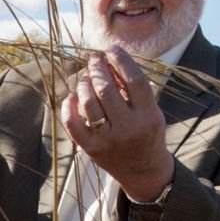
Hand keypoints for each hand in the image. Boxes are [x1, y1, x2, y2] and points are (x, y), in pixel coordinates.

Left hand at [60, 46, 173, 200]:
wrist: (143, 171)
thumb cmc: (146, 132)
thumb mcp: (151, 111)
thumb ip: (133, 89)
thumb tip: (110, 60)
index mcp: (148, 116)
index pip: (134, 80)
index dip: (121, 60)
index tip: (112, 49)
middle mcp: (128, 128)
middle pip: (107, 89)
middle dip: (97, 68)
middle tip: (93, 59)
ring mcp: (107, 140)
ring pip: (88, 103)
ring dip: (84, 84)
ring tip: (86, 77)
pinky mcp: (91, 149)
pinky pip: (73, 123)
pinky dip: (69, 106)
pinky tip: (72, 95)